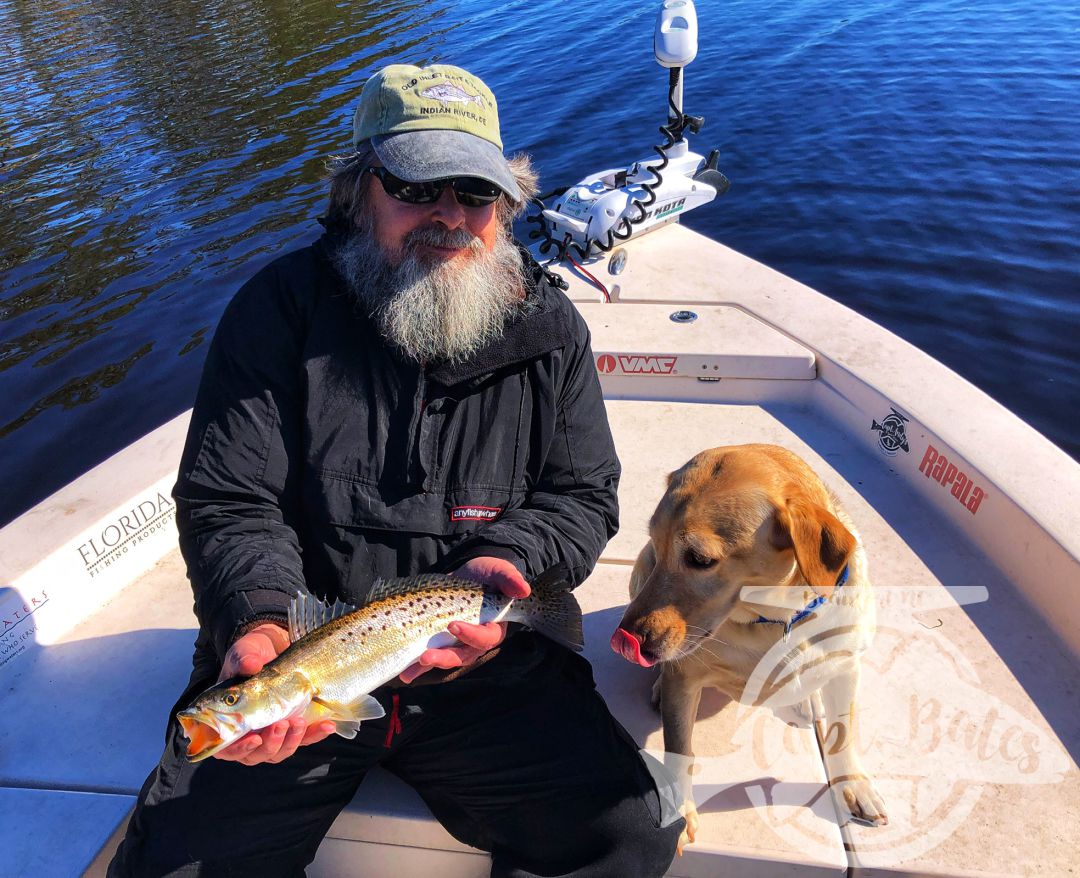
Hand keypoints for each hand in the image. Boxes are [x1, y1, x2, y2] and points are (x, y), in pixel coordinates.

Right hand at [211, 623, 335, 764]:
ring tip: (299, 721)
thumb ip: (243, 659)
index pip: (226, 749)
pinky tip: (327, 725)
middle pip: (256, 755)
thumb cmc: (252, 654)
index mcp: (227, 722)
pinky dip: (315, 734)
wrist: (275, 647)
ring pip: (280, 752)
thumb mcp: (245, 652)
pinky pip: (305, 739)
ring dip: (291, 741)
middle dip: (271, 743)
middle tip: (281, 724)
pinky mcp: (293, 727)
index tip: (255, 738)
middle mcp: (248, 732)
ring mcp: (272, 732)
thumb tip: (251, 665)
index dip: (239, 749)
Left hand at [398, 557, 529, 683]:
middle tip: (426, 656)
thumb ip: (510, 579)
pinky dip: (416, 665)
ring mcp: (456, 643)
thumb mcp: (499, 570)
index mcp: (493, 627)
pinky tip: (403, 670)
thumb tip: (523, 590)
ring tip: (410, 670)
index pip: (485, 638)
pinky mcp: (440, 640)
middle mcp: (475, 641)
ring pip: (445, 660)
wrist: (470, 573)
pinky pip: (429, 655)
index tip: (454, 625)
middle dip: (444, 659)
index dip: (471, 635)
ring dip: (428, 666)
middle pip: (462, 656)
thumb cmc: (489, 574)